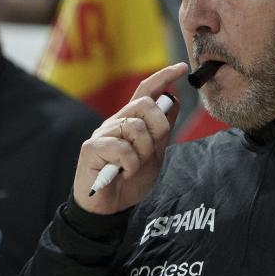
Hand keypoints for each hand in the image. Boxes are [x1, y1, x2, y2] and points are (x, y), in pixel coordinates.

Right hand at [73, 62, 188, 213]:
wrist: (108, 207)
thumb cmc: (129, 180)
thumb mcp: (153, 154)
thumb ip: (161, 131)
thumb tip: (173, 101)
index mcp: (131, 121)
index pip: (146, 91)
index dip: (164, 77)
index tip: (182, 68)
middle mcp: (116, 121)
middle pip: (145, 105)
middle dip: (158, 127)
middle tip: (152, 150)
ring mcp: (103, 133)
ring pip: (135, 127)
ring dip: (143, 152)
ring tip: (134, 167)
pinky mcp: (92, 147)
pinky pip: (123, 149)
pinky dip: (131, 165)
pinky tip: (123, 173)